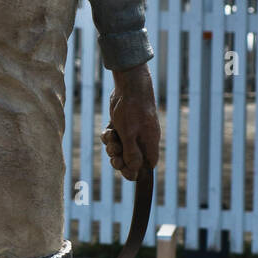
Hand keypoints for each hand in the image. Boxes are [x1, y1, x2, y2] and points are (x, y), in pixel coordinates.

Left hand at [101, 62, 159, 180]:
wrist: (129, 86)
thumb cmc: (132, 110)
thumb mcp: (129, 134)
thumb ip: (131, 153)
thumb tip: (134, 171)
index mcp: (149, 143)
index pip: (146, 166)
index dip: (136, 171)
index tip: (126, 172)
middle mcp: (142, 139)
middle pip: (130, 160)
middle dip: (119, 159)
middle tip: (114, 155)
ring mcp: (132, 132)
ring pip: (119, 149)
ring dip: (112, 146)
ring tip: (111, 137)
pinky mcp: (122, 125)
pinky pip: (113, 138)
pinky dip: (109, 136)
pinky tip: (108, 130)